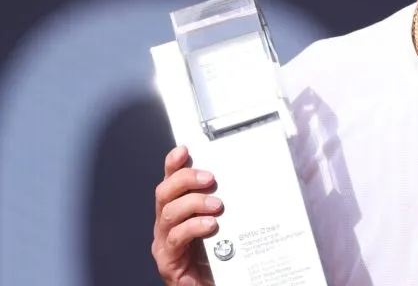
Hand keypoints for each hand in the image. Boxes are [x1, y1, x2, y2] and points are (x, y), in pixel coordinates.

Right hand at [152, 146, 222, 285]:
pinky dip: (193, 227)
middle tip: (209, 178)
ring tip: (217, 205)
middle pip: (164, 193)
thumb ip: (226, 203)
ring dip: (194, 203)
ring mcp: (165, 242)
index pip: (171, 182)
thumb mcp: (225, 223)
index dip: (174, 164)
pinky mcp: (169, 261)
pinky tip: (210, 225)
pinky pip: (175, 238)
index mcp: (179, 212)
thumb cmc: (220, 256)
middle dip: (185, 179)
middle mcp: (167, 224)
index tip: (184, 150)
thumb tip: (247, 180)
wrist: (216, 284)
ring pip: (169, 213)